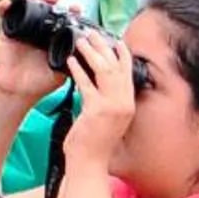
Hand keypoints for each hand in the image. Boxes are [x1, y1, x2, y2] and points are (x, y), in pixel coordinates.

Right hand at [0, 0, 69, 101]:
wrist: (19, 92)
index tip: (76, 7)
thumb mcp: (61, 73)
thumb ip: (71, 63)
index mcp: (55, 37)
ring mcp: (24, 30)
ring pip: (26, 7)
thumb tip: (85, 55)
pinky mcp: (8, 33)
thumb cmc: (41, 83)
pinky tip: (6, 2)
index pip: (64, 19)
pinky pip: (4, 17)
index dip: (70, 11)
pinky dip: (4, 8)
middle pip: (46, 8)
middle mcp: (41, 30)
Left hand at [60, 27, 137, 163]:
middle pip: (116, 67)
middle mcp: (124, 104)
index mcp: (128, 104)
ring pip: (104, 71)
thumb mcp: (107, 118)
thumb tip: (98, 81)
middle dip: (104, 47)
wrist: (89, 163)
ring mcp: (112, 107)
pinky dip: (79, 70)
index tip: (115, 40)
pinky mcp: (97, 110)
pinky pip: (87, 84)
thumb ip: (107, 101)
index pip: (128, 73)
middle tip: (93, 34)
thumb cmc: (94, 143)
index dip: (123, 55)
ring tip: (81, 41)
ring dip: (92, 53)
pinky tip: (70, 61)